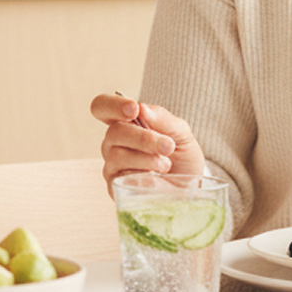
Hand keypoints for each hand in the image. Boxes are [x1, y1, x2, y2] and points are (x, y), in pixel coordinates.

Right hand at [91, 93, 205, 193]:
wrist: (189, 185)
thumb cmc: (181, 155)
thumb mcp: (180, 133)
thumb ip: (163, 119)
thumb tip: (142, 108)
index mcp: (126, 122)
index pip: (103, 106)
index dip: (113, 105)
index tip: (134, 109)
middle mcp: (114, 142)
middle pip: (114, 132)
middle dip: (144, 138)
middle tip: (167, 146)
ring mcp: (112, 164)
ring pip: (117, 156)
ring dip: (147, 159)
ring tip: (166, 165)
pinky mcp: (115, 186)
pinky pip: (121, 178)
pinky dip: (143, 176)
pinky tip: (156, 179)